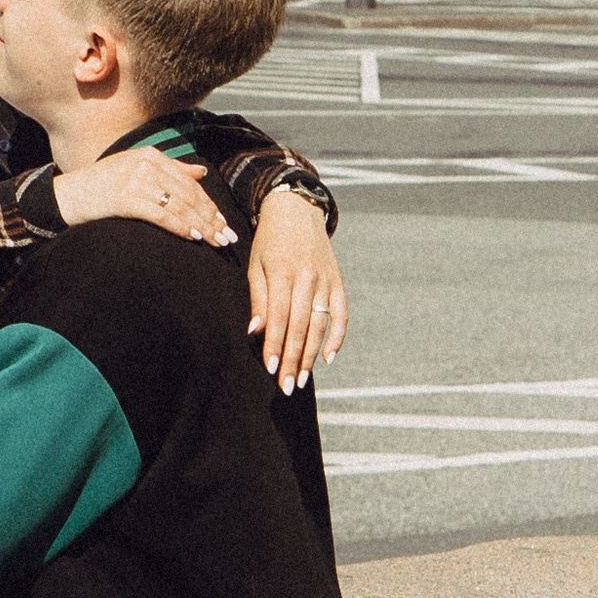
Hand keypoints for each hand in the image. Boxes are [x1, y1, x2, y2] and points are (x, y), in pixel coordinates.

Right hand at [51, 151, 236, 245]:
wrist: (65, 196)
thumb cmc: (100, 186)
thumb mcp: (135, 169)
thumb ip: (170, 169)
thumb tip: (201, 173)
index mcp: (150, 155)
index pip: (188, 182)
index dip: (208, 203)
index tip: (222, 222)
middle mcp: (145, 164)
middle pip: (188, 194)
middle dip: (210, 218)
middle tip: (227, 237)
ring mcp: (135, 180)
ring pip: (179, 206)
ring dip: (201, 226)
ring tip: (216, 241)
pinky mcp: (126, 198)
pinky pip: (162, 215)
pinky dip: (181, 227)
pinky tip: (194, 237)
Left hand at [247, 188, 345, 392]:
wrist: (297, 211)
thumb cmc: (269, 242)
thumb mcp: (256, 265)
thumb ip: (258, 299)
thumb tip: (256, 332)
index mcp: (283, 274)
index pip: (278, 318)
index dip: (274, 345)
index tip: (270, 369)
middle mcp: (307, 279)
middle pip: (300, 327)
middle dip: (292, 359)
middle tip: (286, 387)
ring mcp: (325, 281)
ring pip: (320, 325)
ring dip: (311, 355)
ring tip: (301, 379)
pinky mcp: (338, 283)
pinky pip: (341, 315)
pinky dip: (337, 337)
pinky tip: (328, 358)